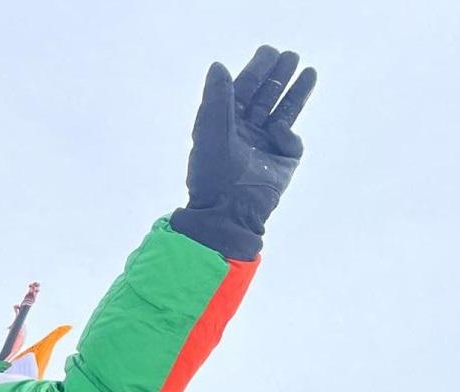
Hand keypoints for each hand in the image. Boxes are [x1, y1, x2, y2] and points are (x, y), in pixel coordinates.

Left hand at [170, 46, 316, 259]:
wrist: (229, 211)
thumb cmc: (212, 173)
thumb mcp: (210, 131)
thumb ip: (217, 98)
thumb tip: (219, 66)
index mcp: (224, 124)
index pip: (243, 91)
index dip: (256, 71)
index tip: (269, 52)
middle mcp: (245, 132)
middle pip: (266, 97)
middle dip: (278, 76)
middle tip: (290, 56)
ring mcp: (266, 146)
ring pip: (283, 111)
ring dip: (295, 91)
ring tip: (308, 70)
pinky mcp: (284, 161)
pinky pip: (291, 140)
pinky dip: (287, 134)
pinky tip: (278, 134)